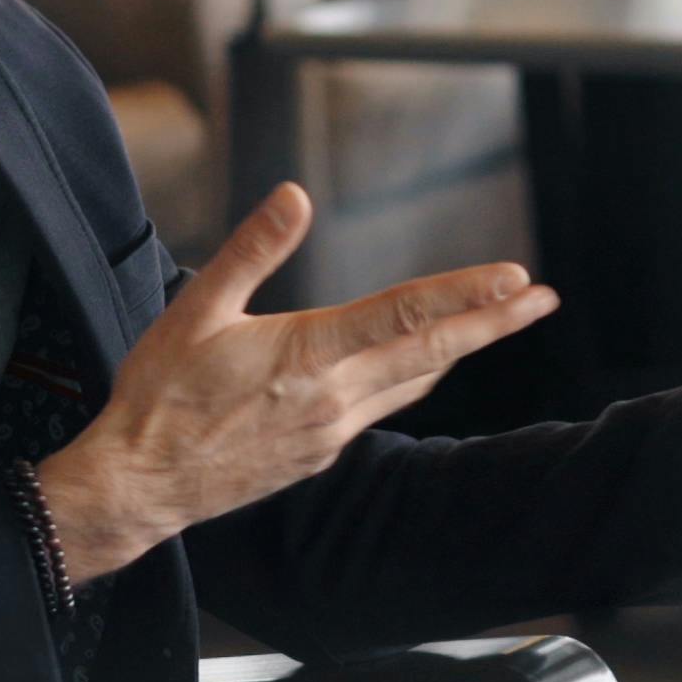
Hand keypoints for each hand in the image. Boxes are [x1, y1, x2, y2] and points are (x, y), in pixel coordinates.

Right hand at [33, 184, 559, 582]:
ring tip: (500, 321)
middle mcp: (333, 397)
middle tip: (541, 297)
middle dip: (493, 321)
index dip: (463, 293)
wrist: (141, 485)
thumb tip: (295, 196)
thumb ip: (252, 250)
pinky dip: (414, 378)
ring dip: (461, 349)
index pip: (403, 314)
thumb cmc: (160, 396)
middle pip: (432, 352)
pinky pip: (382, 408)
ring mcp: (331, 431)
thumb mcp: (197, 309)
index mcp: (307, 355)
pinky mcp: (320, 454)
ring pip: (413, 382)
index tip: (515, 277)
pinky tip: (423, 365)